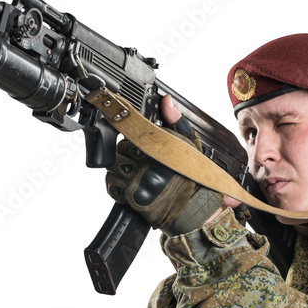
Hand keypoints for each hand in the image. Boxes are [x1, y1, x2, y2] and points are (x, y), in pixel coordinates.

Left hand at [105, 96, 225, 234]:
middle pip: (119, 151)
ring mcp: (138, 182)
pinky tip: (132, 185)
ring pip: (113, 168)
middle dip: (125, 154)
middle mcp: (147, 165)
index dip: (131, 137)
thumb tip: (167, 100)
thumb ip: (175, 120)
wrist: (194, 208)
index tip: (133, 139)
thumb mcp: (189, 143)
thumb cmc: (191, 175)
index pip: (130, 135)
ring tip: (136, 173)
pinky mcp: (131, 198)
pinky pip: (113, 187)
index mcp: (159, 149)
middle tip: (139, 159)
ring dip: (120, 170)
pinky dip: (118, 186)